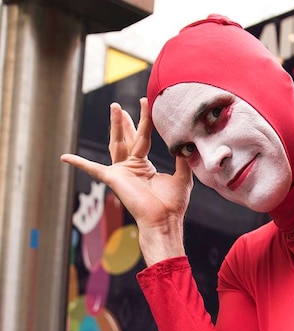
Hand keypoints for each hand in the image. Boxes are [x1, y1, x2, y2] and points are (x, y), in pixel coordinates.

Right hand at [60, 98, 192, 263]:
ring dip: (115, 126)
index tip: (147, 104)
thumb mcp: (182, 177)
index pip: (143, 138)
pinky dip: (79, 163)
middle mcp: (130, 167)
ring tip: (115, 108)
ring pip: (116, 143)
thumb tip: (185, 144)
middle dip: (124, 121)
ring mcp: (121, 172)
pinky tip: (65, 157)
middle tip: (119, 105)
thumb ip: (182, 159)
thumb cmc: (173, 204)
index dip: (145, 122)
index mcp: (144, 166)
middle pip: (126, 138)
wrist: (164, 220)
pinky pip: (92, 169)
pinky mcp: (113, 178)